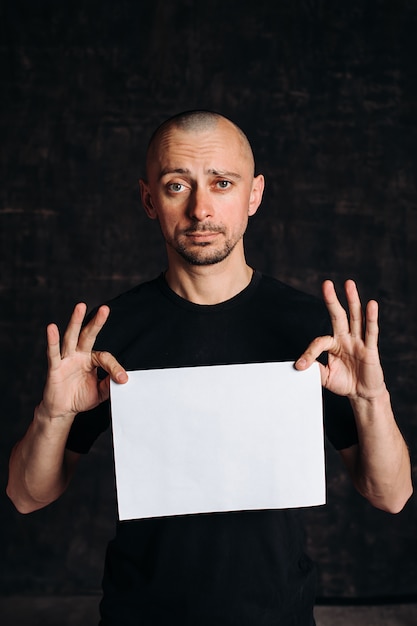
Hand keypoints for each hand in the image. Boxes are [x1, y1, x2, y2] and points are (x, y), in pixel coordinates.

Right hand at [40, 303, 127, 419]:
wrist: (62, 411)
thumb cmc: (80, 398)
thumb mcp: (100, 392)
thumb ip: (109, 384)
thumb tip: (122, 379)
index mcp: (90, 360)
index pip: (105, 357)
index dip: (115, 368)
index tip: (122, 379)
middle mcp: (78, 355)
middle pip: (87, 335)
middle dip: (96, 322)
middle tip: (105, 309)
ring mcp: (66, 360)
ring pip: (71, 338)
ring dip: (75, 322)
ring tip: (80, 306)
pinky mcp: (55, 368)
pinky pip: (54, 353)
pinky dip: (52, 341)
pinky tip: (51, 328)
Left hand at [295, 280, 385, 399]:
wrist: (362, 394)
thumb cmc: (344, 382)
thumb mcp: (324, 376)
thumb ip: (314, 368)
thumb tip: (299, 365)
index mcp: (333, 343)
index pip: (319, 341)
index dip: (309, 353)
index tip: (300, 365)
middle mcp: (346, 338)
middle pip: (338, 315)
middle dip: (332, 299)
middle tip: (326, 283)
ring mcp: (358, 342)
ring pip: (355, 317)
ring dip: (353, 300)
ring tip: (349, 284)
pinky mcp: (370, 349)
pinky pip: (371, 332)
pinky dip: (371, 318)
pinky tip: (371, 305)